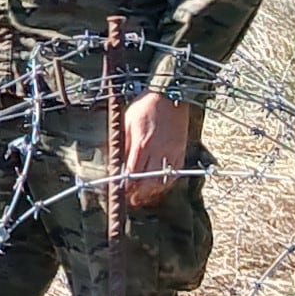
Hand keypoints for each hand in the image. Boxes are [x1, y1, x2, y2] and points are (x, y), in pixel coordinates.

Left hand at [117, 90, 200, 208]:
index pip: (132, 173)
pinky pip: (175, 173)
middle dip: (138, 194)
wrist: (170, 95)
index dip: (126, 185)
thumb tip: (114, 159)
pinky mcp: (180, 151)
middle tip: (131, 200)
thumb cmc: (146, 106)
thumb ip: (122, 142)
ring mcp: (171, 152)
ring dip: (152, 192)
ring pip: (162, 180)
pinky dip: (166, 183)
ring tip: (143, 196)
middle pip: (147, 181)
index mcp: (141, 143)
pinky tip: (159, 186)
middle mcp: (157, 151)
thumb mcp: (127, 121)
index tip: (120, 191)